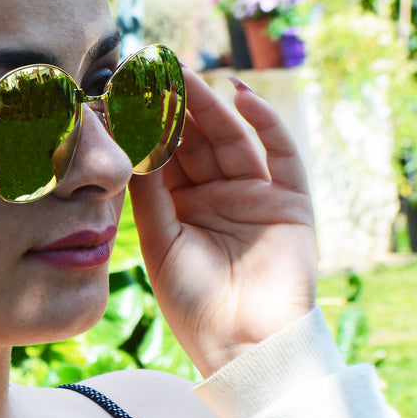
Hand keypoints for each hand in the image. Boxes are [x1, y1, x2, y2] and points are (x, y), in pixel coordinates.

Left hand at [129, 71, 316, 377]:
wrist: (244, 346)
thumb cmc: (194, 303)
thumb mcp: (159, 241)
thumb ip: (149, 191)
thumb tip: (127, 139)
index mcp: (181, 206)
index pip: (164, 154)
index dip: (149, 123)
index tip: (127, 90)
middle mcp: (216, 194)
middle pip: (196, 139)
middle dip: (178, 105)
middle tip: (155, 71)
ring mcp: (254, 195)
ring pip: (231, 138)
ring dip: (211, 106)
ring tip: (187, 76)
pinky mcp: (289, 200)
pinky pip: (280, 153)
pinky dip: (266, 122)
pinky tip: (242, 95)